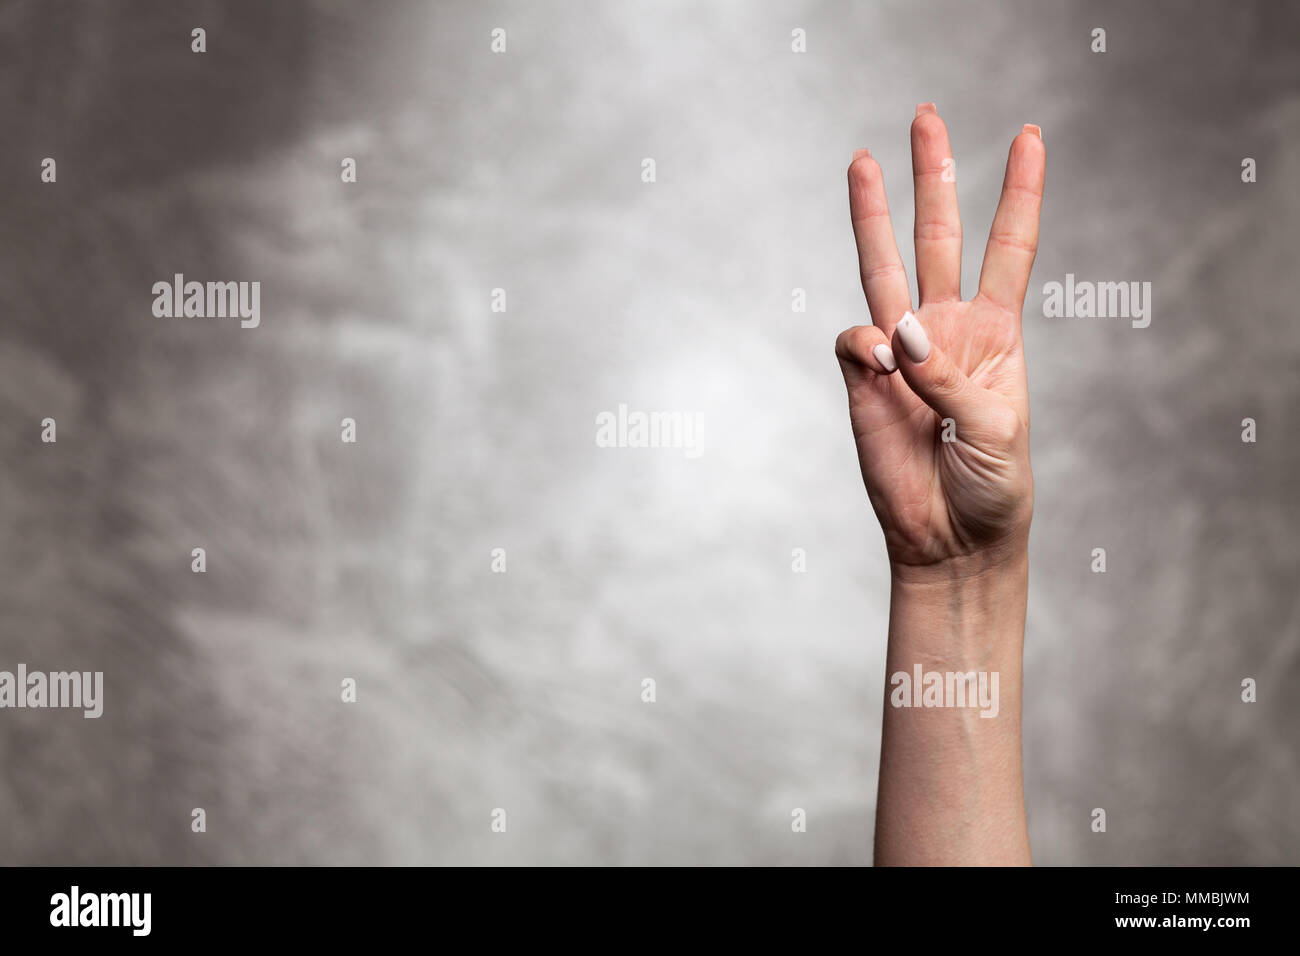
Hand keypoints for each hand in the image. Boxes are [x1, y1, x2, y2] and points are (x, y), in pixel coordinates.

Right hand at [835, 104, 1044, 570]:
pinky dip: (864, 345)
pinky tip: (880, 368)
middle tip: (926, 117)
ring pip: (882, 268)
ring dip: (873, 216)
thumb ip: (947, 375)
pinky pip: (854, 342)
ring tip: (862, 161)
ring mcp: (900, 353)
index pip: (1010, 247)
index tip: (1030, 137)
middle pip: (939, 236)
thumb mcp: (996, 429)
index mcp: (995, 333)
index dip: (1021, 192)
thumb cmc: (993, 486)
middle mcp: (945, 330)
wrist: (950, 540)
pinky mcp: (862, 383)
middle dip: (934, 177)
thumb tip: (894, 329)